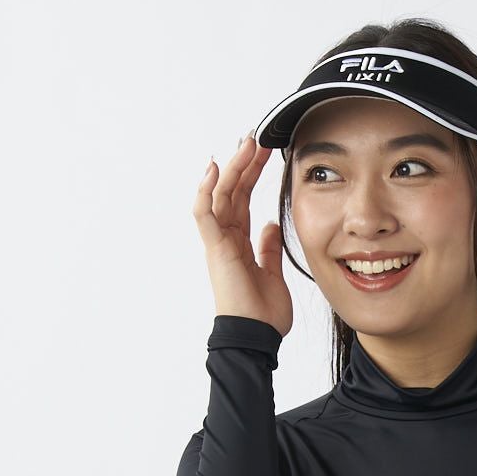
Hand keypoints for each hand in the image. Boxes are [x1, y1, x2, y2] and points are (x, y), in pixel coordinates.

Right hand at [193, 135, 292, 337]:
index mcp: (239, 243)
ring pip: (220, 195)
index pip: (243, 200)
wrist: (256, 336)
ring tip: (246, 144)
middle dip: (244, 164)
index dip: (251, 176)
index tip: (265, 154)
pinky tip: (215, 167)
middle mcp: (225, 239)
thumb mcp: (272, 273)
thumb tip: (269, 225)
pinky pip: (204, 213)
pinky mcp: (214, 248)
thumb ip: (268, 248)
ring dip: (232, 168)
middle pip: (232, 192)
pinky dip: (206, 190)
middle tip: (257, 138)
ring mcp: (218, 242)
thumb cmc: (263, 314)